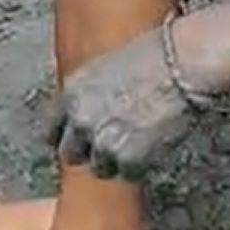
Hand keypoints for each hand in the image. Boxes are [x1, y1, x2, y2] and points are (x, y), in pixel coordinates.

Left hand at [49, 26, 197, 179]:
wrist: (180, 64)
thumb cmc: (153, 56)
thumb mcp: (105, 68)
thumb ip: (89, 95)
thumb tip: (90, 110)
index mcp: (71, 94)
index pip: (50, 131)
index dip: (66, 137)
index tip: (79, 140)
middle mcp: (79, 120)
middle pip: (70, 155)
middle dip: (88, 153)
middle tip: (111, 145)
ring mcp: (101, 141)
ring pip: (100, 168)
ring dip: (116, 161)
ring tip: (139, 141)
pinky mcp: (126, 159)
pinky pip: (129, 174)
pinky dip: (141, 165)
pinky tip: (154, 144)